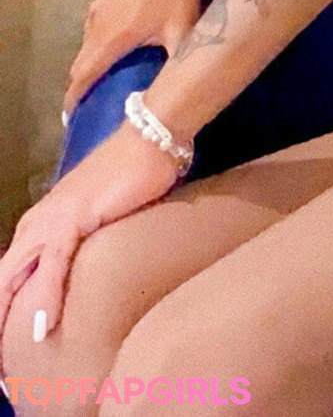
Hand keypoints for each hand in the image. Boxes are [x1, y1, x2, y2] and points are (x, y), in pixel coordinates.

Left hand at [0, 120, 181, 366]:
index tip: (7, 341)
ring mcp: (54, 218)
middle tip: (2, 362)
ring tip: (7, 357)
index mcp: (44, 218)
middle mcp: (40, 219)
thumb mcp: (105, 209)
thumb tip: (98, 262)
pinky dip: (45, 298)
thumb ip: (91, 234)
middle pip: (4, 277)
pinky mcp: (74, 218)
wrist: (152, 134)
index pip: (12, 269)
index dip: (6, 305)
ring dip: (7, 317)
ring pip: (15, 276)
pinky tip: (43, 328)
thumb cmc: (135, 170)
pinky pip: (53, 266)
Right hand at [63, 0, 202, 120]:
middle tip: (86, 103)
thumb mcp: (181, 32)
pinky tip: (113, 45)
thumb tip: (176, 90)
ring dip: (90, 62)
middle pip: (80, 63)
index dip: (74, 98)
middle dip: (80, 84)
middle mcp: (97, 25)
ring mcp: (99, 8)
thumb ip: (176, 64)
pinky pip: (94, 26)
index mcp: (111, 39)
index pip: (83, 75)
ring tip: (101, 78)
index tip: (70, 117)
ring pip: (87, 43)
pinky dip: (97, 42)